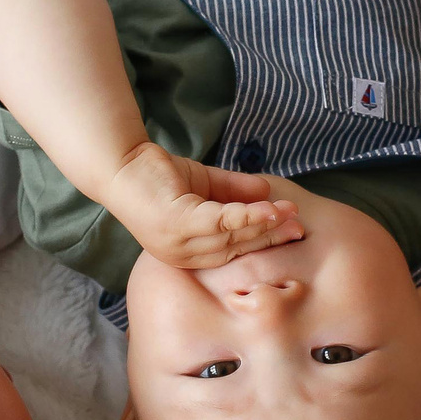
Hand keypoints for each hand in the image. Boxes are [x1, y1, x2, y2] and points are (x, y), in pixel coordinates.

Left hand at [101, 142, 304, 270]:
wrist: (122, 164)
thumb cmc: (160, 177)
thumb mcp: (205, 187)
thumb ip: (235, 192)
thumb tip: (269, 190)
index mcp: (190, 254)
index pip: (234, 251)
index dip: (264, 241)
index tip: (292, 231)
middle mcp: (183, 256)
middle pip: (236, 248)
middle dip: (270, 236)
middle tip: (298, 226)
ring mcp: (177, 243)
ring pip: (230, 237)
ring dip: (264, 224)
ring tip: (289, 213)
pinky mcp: (175, 224)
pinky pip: (217, 222)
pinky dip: (245, 216)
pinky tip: (267, 208)